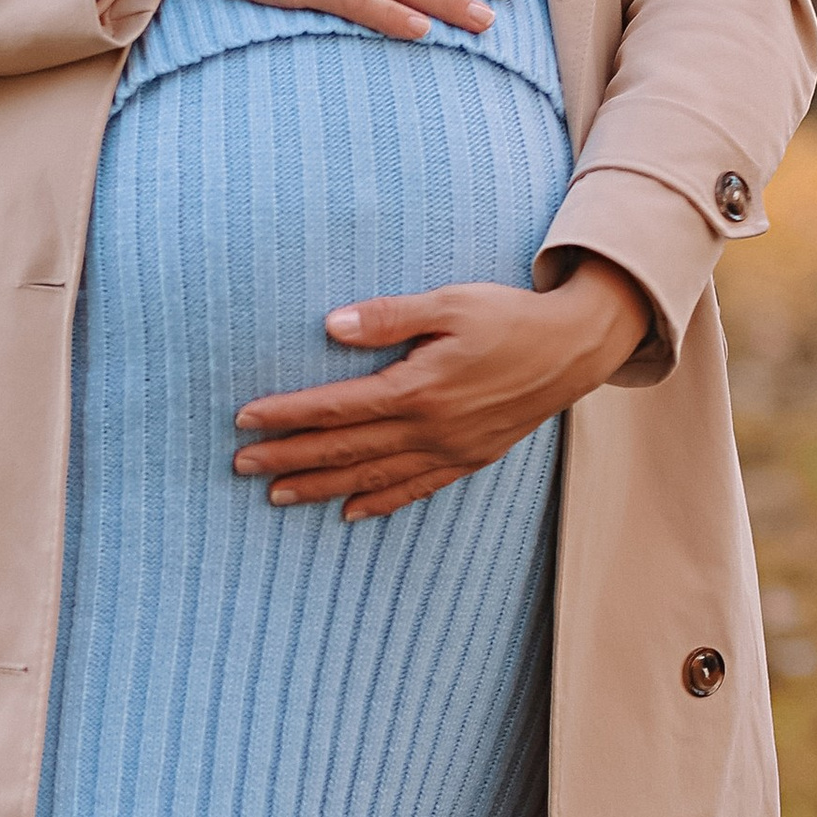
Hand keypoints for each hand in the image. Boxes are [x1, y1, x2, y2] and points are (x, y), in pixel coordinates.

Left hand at [231, 260, 650, 521]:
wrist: (575, 348)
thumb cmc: (510, 317)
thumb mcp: (450, 303)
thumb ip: (390, 316)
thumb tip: (333, 327)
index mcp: (418, 388)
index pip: (336, 408)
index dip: (287, 415)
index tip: (245, 420)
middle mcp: (430, 428)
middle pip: (344, 450)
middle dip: (288, 458)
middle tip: (241, 466)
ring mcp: (450, 450)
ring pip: (372, 477)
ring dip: (321, 488)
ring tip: (277, 495)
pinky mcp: (470, 459)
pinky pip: (416, 489)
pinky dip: (379, 503)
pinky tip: (350, 514)